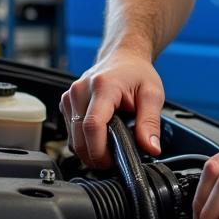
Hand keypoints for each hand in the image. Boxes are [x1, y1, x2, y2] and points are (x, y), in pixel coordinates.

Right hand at [59, 49, 163, 168]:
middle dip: (96, 156)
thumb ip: (151, 123)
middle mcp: (80, 90)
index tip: (113, 161)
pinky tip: (99, 135)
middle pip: (79, 137)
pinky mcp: (66, 103)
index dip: (100, 151)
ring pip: (72, 139)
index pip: (92, 125)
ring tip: (109, 145)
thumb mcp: (152, 95)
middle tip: (115, 159)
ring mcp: (70, 96)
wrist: (124, 56)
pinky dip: (83, 141)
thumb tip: (151, 148)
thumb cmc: (137, 73)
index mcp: (102, 86)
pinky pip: (70, 133)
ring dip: (89, 149)